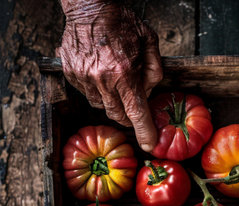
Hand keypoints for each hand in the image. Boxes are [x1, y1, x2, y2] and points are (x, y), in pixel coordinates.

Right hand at [58, 1, 162, 151]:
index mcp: (124, 73)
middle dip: (128, 115)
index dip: (144, 132)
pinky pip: (87, 94)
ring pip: (102, 106)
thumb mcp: (150, 43)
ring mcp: (84, 77)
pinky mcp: (71, 74)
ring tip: (114, 80)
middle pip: (118, 115)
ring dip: (112, 101)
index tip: (149, 144)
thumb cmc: (121, 22)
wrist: (89, 5)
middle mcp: (102, 79)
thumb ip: (154, 72)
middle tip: (132, 102)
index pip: (136, 113)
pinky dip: (97, 90)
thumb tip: (148, 94)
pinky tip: (100, 73)